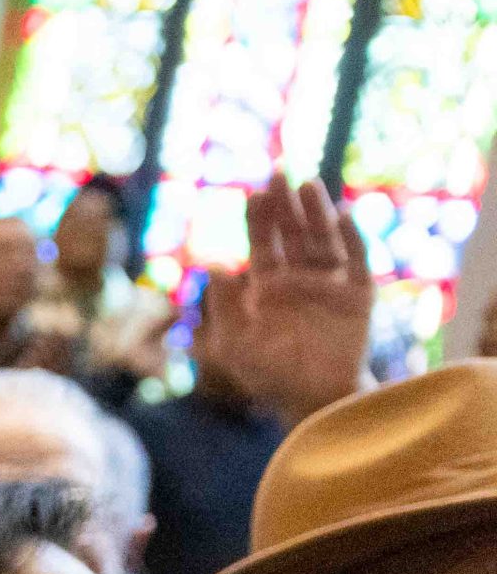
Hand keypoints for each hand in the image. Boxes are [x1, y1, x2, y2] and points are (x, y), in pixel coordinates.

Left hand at [202, 173, 372, 423]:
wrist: (311, 399)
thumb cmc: (268, 375)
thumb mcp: (235, 343)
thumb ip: (225, 306)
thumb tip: (214, 264)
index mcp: (268, 287)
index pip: (263, 244)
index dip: (259, 219)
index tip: (255, 192)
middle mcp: (299, 279)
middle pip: (293, 233)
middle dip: (286, 206)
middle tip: (279, 174)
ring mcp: (330, 284)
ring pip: (323, 240)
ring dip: (317, 213)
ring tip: (309, 186)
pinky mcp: (358, 294)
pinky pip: (358, 261)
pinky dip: (352, 239)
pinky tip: (343, 217)